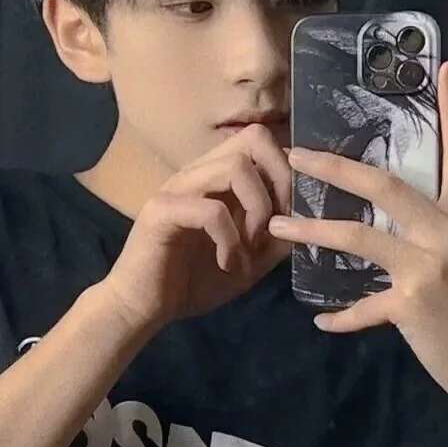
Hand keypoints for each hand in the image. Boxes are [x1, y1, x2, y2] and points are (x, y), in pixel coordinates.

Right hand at [101, 123, 293, 333]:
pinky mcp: (161, 211)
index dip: (286, 172)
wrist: (142, 308)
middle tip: (277, 222)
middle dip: (279, 178)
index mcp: (216, 178)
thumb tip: (304, 219)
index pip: (260, 141)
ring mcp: (177, 188)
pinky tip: (227, 264)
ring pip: (234, 166)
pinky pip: (211, 210)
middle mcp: (197, 173)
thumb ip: (274, 238)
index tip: (289, 214)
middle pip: (252, 138)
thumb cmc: (192, 282)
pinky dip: (230, 240)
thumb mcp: (248, 261)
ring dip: (257, 209)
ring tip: (252, 246)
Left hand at [266, 60, 447, 416]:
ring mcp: (431, 268)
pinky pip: (363, 307)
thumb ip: (434, 231)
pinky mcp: (413, 305)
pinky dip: (341, 316)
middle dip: (335, 168)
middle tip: (296, 153)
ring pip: (359, 238)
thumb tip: (392, 211)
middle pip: (385, 185)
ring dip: (312, 232)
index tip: (447, 68)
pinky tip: (322, 319)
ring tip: (277, 227)